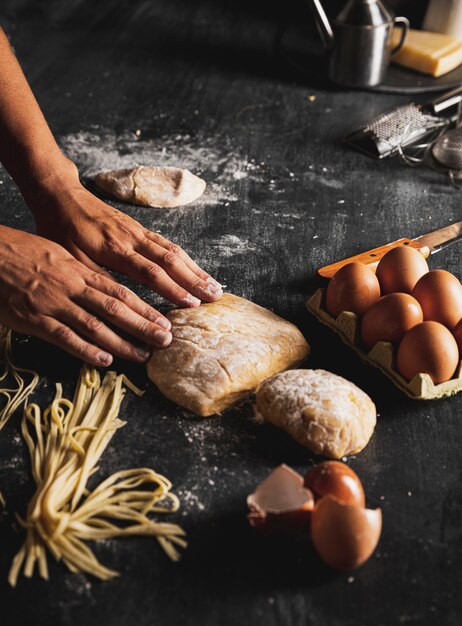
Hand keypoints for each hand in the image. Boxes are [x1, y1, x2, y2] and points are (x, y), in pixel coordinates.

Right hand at [0, 225, 173, 365]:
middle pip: (115, 309)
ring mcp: (54, 304)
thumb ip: (83, 273)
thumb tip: (106, 288)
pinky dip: (87, 350)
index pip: (120, 292)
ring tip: (142, 355)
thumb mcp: (59, 255)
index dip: (144, 308)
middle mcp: (72, 287)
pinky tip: (105, 360)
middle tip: (165, 340)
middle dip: (143, 326)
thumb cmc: (24, 253)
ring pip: (95, 326)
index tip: (164, 321)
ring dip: (122, 343)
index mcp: (79, 270)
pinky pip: (65, 337)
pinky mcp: (35, 320)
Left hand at [28, 166, 222, 307]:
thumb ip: (98, 278)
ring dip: (196, 269)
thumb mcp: (72, 259)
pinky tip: (196, 269)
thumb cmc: (62, 230)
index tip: (192, 304)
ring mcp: (139, 231)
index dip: (173, 289)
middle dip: (195, 280)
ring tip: (215, 286)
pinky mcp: (140, 227)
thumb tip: (123, 303)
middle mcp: (133, 238)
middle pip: (171, 261)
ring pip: (174, 250)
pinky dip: (186, 258)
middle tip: (215, 297)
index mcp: (115, 249)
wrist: (62, 195)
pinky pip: (168, 243)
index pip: (151, 273)